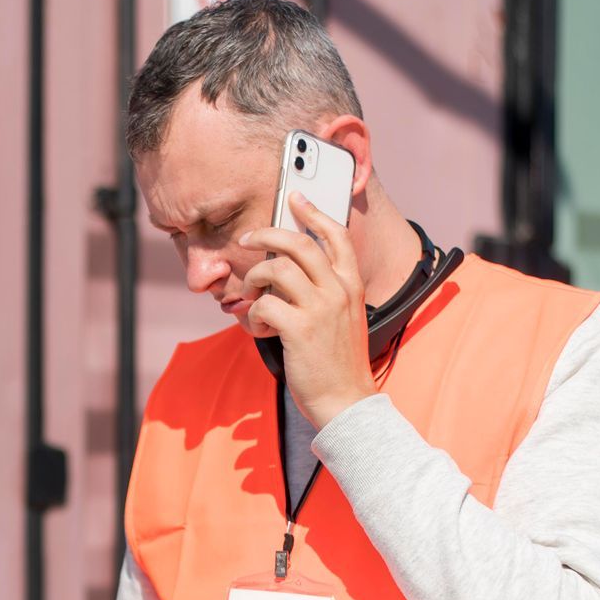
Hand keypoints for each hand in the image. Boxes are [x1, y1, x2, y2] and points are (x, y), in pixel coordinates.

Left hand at [238, 193, 376, 427]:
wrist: (346, 401)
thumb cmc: (338, 363)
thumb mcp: (343, 318)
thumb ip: (325, 293)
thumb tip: (286, 272)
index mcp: (352, 285)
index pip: (336, 236)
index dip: (314, 212)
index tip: (296, 197)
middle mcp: (339, 291)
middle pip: (300, 243)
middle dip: (268, 233)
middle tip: (247, 238)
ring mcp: (320, 309)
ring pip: (276, 270)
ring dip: (254, 279)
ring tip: (251, 296)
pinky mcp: (299, 329)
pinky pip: (264, 305)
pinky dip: (252, 314)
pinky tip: (259, 327)